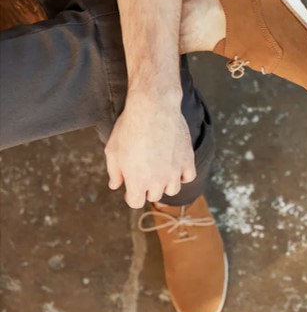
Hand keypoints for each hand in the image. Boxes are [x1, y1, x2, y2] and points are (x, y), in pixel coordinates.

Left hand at [104, 91, 195, 208]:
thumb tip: (115, 185)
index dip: (131, 195)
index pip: (136, 202)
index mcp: (137, 182)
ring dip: (165, 183)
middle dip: (147, 187)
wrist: (153, 108)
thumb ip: (114, 172)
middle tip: (144, 172)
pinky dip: (182, 174)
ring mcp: (174, 171)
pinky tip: (175, 166)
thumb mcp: (113, 151)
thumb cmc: (129, 128)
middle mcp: (157, 181)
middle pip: (154, 195)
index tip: (131, 186)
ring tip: (160, 170)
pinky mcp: (187, 160)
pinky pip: (188, 176)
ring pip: (172, 189)